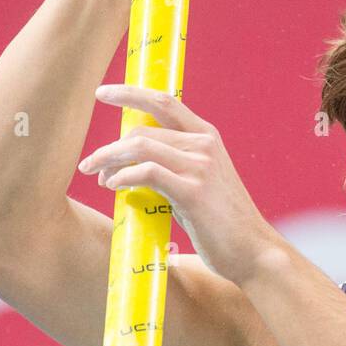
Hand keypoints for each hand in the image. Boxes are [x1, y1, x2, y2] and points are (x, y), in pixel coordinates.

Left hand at [78, 84, 275, 285]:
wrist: (254, 251)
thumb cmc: (223, 225)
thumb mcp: (200, 184)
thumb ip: (174, 169)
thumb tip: (133, 172)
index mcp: (207, 137)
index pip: (163, 102)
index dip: (130, 93)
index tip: (103, 93)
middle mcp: (204, 145)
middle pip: (142, 130)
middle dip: (110, 147)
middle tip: (91, 166)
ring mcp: (200, 167)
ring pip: (140, 148)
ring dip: (109, 160)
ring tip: (97, 176)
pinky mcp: (193, 191)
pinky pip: (147, 173)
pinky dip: (123, 176)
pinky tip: (113, 186)